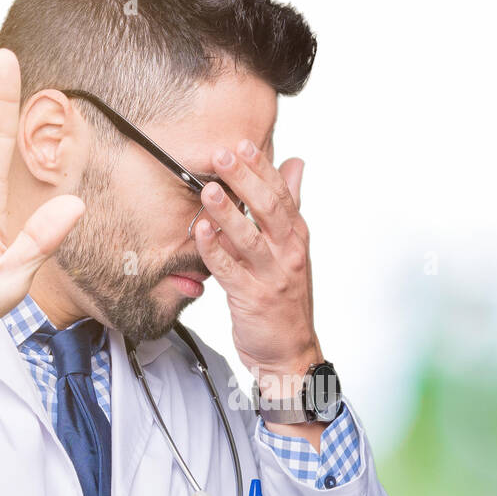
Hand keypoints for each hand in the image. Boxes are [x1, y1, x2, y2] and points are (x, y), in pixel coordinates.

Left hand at [191, 139, 323, 402]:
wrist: (290, 352)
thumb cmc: (285, 298)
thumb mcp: (293, 249)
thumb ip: (289, 206)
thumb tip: (295, 164)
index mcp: (296, 238)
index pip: (282, 195)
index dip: (263, 168)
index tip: (243, 143)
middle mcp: (288, 254)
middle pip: (269, 210)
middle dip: (246, 181)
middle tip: (223, 155)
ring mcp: (272, 277)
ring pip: (249, 238)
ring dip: (228, 213)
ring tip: (209, 189)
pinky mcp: (252, 299)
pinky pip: (229, 271)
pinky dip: (214, 251)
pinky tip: (200, 232)